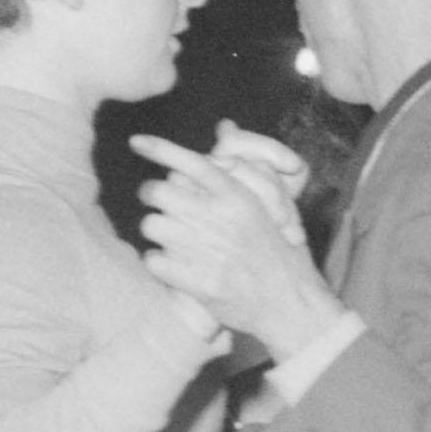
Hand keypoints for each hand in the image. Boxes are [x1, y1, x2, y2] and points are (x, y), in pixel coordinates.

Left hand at [132, 135, 346, 360]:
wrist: (294, 306)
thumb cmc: (284, 255)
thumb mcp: (278, 207)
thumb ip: (248, 170)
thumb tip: (225, 125)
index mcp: (240, 199)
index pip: (193, 163)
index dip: (161, 149)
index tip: (136, 142)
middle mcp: (221, 219)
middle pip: (159, 191)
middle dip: (154, 197)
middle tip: (164, 206)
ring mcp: (207, 250)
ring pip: (152, 225)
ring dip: (159, 232)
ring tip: (178, 242)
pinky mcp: (196, 280)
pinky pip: (153, 259)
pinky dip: (161, 263)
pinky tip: (179, 267)